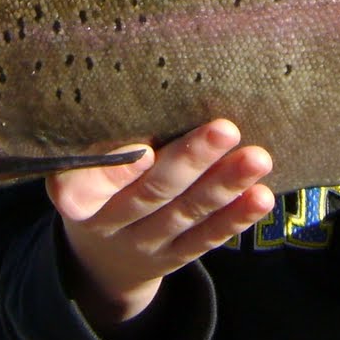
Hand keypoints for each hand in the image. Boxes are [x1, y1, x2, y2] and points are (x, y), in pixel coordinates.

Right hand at [46, 119, 273, 332]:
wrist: (100, 259)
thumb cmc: (97, 184)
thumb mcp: (82, 168)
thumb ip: (108, 138)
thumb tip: (158, 80)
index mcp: (78, 196)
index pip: (86, 189)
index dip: (114, 174)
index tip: (144, 151)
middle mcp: (109, 223)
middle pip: (151, 193)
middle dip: (191, 161)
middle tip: (225, 129)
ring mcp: (144, 244)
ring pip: (186, 213)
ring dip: (224, 185)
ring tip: (257, 158)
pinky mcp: (175, 256)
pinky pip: (207, 237)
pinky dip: (236, 217)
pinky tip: (261, 196)